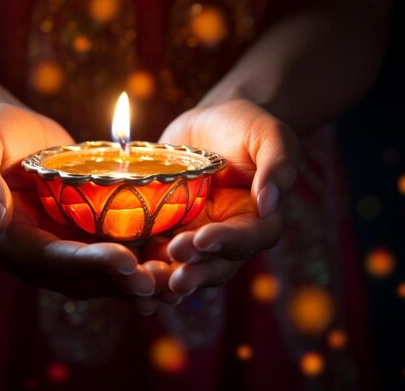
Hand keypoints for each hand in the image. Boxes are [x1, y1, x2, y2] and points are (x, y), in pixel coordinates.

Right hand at [0, 104, 155, 299]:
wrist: (12, 133)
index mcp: (5, 240)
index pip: (49, 259)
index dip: (88, 263)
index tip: (126, 261)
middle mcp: (32, 254)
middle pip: (79, 279)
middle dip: (120, 281)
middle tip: (161, 280)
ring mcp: (58, 249)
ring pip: (99, 277)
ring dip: (134, 281)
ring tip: (174, 280)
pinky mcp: (78, 239)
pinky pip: (109, 258)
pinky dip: (138, 264)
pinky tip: (169, 261)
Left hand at [158, 99, 299, 295]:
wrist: (208, 125)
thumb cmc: (245, 127)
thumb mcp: (270, 136)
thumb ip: (278, 166)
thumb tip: (270, 203)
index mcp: (258, 220)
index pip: (247, 238)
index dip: (226, 242)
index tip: (203, 238)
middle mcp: (227, 238)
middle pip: (215, 265)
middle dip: (195, 271)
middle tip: (174, 276)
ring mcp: (195, 237)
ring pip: (185, 267)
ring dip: (167, 277)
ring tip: (147, 279)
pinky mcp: (167, 231)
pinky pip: (155, 253)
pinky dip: (142, 264)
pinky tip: (126, 270)